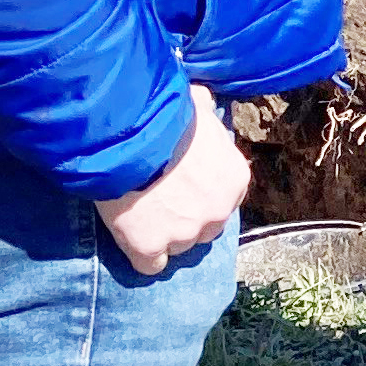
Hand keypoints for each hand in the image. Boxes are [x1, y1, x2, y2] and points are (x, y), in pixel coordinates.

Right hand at [95, 86, 247, 273]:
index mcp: (236, 179)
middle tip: (160, 200)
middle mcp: (218, 211)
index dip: (200, 194)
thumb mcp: (196, 104)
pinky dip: (141, 254)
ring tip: (140, 213)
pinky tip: (130, 237)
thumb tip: (201, 99)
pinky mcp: (151, 246)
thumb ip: (204, 109)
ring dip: (163, 235)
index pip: (224, 200)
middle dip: (186, 218)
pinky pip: (151, 266)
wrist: (131, 133)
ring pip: (178, 247)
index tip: (181, 186)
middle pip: (205, 228)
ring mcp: (185, 233)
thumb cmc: (165, 113)